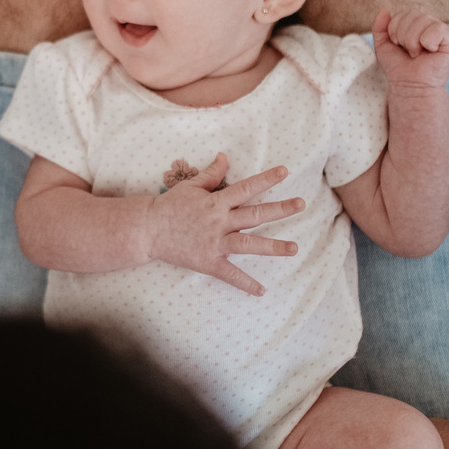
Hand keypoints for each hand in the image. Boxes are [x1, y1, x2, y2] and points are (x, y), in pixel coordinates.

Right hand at [147, 152, 303, 295]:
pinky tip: (262, 291)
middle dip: (280, 209)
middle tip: (301, 204)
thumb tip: (225, 157)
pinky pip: (230, 274)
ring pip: (249, 245)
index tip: (285, 172)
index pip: (246, 188)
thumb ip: (211, 174)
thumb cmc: (169, 206)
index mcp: (215, 202)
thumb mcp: (190, 186)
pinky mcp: (208, 262)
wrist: (147, 229)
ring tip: (294, 248)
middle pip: (255, 215)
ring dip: (273, 247)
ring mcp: (215, 243)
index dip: (266, 180)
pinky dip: (245, 284)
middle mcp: (219, 222)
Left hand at [372, 9, 448, 91]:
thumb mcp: (383, 46)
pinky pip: (437, 29)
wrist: (409, 86)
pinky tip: (429, 52)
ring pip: (423, 20)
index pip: (404, 13)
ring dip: (413, 41)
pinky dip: (427, 42)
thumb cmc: (398, 68)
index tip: (399, 45)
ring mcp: (445, 33)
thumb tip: (384, 10)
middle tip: (409, 51)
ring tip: (417, 53)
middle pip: (413, 14)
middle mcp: (433, 26)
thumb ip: (380, 28)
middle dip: (403, 36)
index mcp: (419, 26)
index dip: (395, 29)